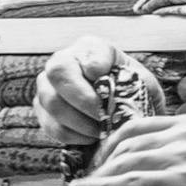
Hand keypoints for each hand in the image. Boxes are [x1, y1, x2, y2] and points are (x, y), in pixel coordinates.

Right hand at [35, 35, 162, 146]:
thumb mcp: (143, 84)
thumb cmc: (134, 94)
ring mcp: (48, 86)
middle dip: (84, 100)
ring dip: (80, 122)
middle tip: (105, 117)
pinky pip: (51, 125)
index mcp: (92, 48)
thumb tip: (113, 96)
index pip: (88, 49)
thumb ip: (133, 85)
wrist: (125, 113)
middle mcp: (63, 61)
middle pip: (58, 73)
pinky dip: (74, 136)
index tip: (104, 77)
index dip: (95, 63)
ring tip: (102, 130)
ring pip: (51, 101)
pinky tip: (92, 137)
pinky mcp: (43, 111)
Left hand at [68, 114, 185, 185]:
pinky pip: (133, 183)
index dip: (113, 143)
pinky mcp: (185, 180)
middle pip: (126, 142)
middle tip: (88, 182)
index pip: (141, 125)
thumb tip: (170, 173)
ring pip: (125, 162)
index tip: (102, 161)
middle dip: (101, 163)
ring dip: (96, 179)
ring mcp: (185, 155)